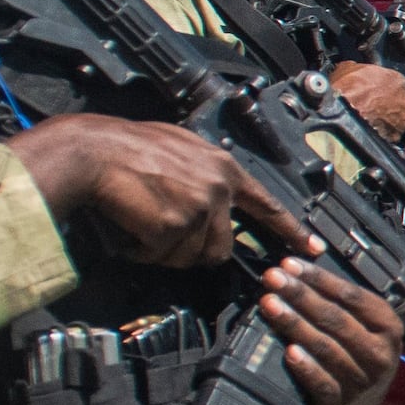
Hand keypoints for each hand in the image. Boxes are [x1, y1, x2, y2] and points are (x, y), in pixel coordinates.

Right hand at [7, 113, 281, 268]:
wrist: (94, 151)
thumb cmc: (126, 147)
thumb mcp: (180, 147)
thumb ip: (204, 173)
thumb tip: (211, 197)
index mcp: (223, 167)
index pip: (267, 205)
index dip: (289, 230)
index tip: (309, 248)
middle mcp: (218, 188)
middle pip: (221, 247)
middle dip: (191, 249)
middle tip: (161, 232)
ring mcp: (200, 208)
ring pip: (190, 256)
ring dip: (163, 249)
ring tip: (142, 220)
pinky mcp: (176, 226)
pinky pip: (161, 256)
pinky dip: (141, 249)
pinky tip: (130, 224)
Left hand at [263, 256, 403, 404]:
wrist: (367, 398)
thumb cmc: (362, 348)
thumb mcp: (367, 322)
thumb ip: (342, 299)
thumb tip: (303, 268)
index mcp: (387, 325)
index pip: (351, 296)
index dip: (319, 279)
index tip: (290, 265)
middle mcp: (379, 352)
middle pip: (335, 318)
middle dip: (300, 295)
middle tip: (273, 278)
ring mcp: (362, 378)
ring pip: (325, 347)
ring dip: (294, 324)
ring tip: (269, 304)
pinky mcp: (342, 400)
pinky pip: (322, 382)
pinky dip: (305, 367)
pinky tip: (289, 351)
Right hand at [328, 60, 404, 142]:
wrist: (338, 106)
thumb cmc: (346, 86)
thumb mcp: (356, 69)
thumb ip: (366, 73)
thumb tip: (358, 73)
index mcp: (399, 84)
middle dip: (396, 117)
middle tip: (379, 115)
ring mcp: (400, 122)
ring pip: (397, 128)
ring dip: (386, 127)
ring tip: (367, 123)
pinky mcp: (391, 137)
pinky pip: (387, 140)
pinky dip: (379, 138)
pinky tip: (367, 133)